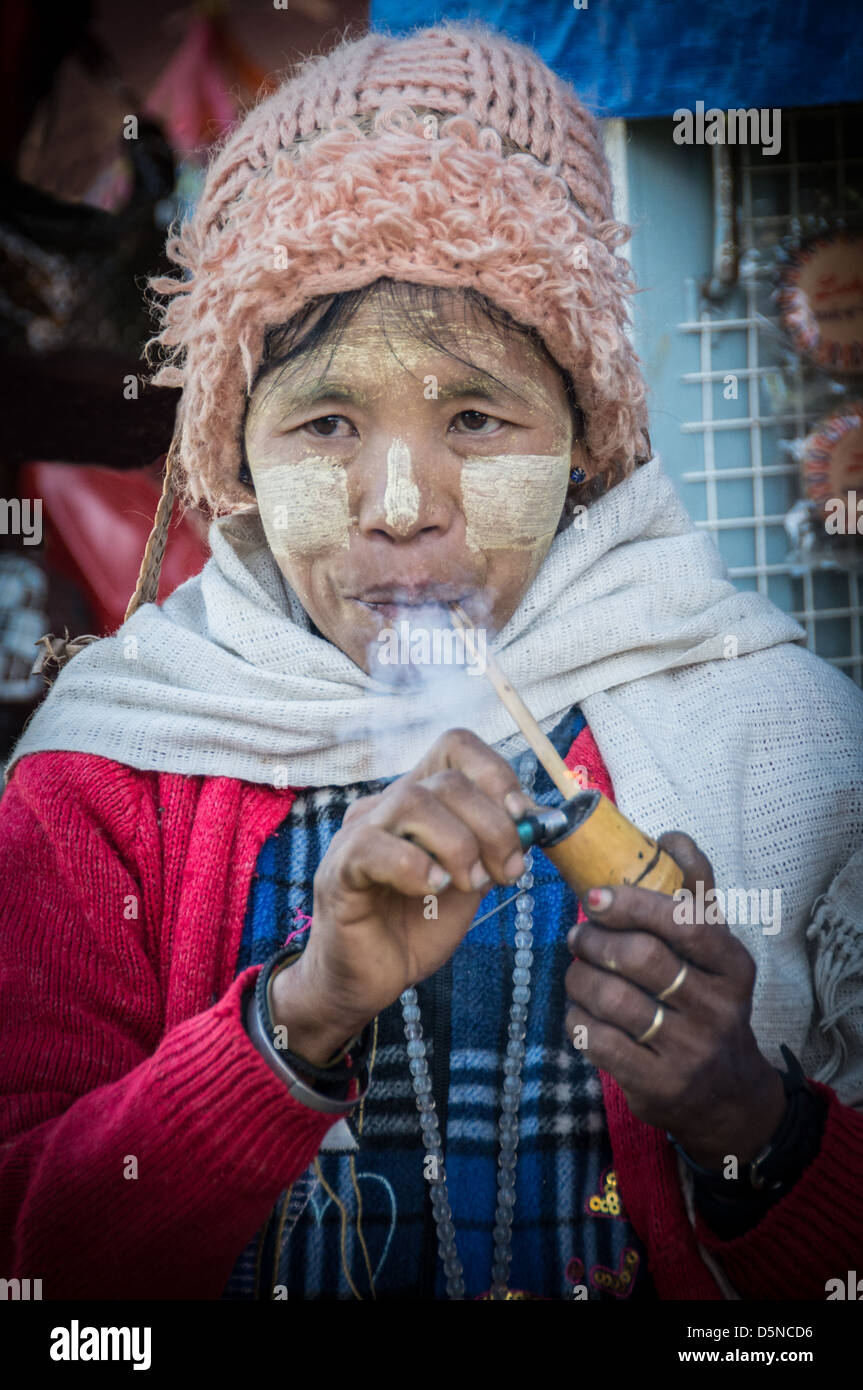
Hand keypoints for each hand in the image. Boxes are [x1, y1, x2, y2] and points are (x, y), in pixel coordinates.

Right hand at [272, 728, 531, 1064]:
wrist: (369, 979)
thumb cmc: (417, 925)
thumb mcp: (472, 881)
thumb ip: (497, 847)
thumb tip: (539, 821)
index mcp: (421, 799)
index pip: (456, 747)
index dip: (497, 774)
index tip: (524, 819)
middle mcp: (386, 805)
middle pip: (447, 781)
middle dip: (493, 827)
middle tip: (507, 872)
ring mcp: (358, 834)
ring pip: (413, 802)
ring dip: (458, 845)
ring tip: (468, 884)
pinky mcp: (339, 870)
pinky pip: (374, 847)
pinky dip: (416, 867)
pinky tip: (433, 890)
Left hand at [563, 832, 786, 1168]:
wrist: (727, 1096)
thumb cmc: (708, 1003)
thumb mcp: (714, 951)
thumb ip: (694, 893)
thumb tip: (670, 836)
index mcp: (732, 965)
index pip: (684, 923)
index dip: (634, 904)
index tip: (595, 896)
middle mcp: (717, 1008)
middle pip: (640, 958)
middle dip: (595, 941)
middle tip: (578, 937)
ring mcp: (688, 1050)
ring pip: (612, 999)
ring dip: (579, 978)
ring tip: (577, 971)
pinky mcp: (657, 1085)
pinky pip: (597, 1041)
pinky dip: (577, 1019)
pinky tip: (581, 1012)